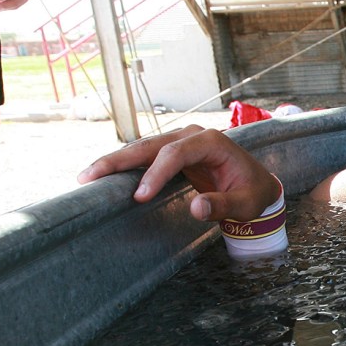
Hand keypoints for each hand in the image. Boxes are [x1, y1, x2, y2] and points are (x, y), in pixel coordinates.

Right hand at [78, 125, 279, 221]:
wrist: (258, 184)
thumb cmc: (253, 193)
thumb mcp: (245, 203)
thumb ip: (223, 205)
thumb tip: (197, 209)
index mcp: (212, 141)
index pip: (175, 153)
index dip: (155, 173)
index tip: (139, 196)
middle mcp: (192, 135)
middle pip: (150, 145)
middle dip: (119, 160)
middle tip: (90, 177)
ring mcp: (180, 141)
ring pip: (143, 149)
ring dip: (115, 162)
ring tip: (87, 177)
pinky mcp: (173, 152)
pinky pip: (145, 157)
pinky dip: (125, 166)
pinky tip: (104, 177)